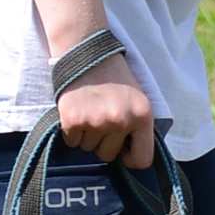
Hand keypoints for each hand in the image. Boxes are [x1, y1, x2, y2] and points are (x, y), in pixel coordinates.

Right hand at [56, 53, 156, 167]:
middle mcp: (121, 120)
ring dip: (87, 136)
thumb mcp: (139, 101)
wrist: (87, 54)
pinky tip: (78, 112)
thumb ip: (139, 128)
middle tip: (101, 119)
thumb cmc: (115, 80)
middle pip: (108, 155)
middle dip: (103, 143)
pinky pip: (71, 141)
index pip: (142, 160)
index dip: (130, 158)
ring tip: (90, 111)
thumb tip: (131, 159)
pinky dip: (72, 131)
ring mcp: (96, 121)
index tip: (123, 150)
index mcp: (142, 116)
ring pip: (88, 149)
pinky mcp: (73, 119)